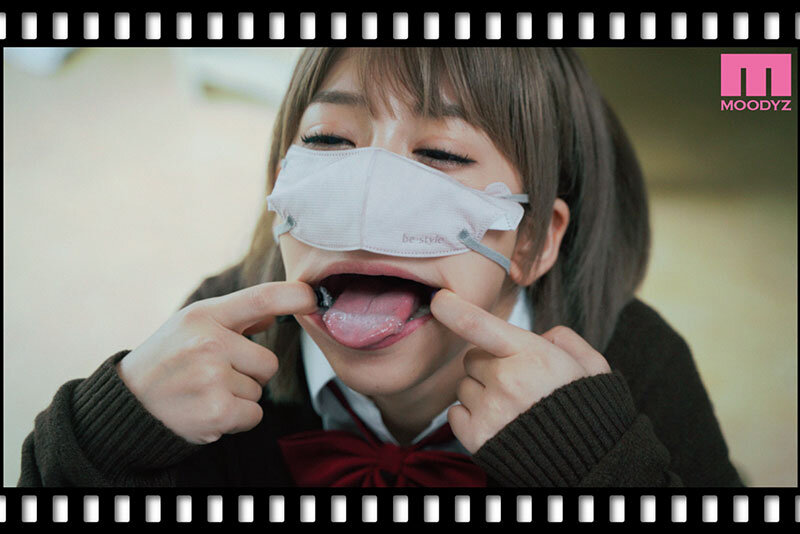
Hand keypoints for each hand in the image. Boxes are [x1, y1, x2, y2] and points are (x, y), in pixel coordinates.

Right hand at [117, 281, 317, 444]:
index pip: (260, 298)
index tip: (311, 296)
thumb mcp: (193, 325)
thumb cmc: (169, 358)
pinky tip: (209, 409)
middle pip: (269, 362)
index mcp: (204, 316)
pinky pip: (254, 414)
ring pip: (259, 390)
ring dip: (239, 396)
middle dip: (251, 373)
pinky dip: (237, 418)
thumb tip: (277, 312)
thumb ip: (236, 318)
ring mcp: (212, 378)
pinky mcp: (217, 412)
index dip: (292, 296)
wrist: (130, 403)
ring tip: (204, 391)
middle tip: (216, 374)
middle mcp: (208, 343)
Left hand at [430, 289, 610, 453]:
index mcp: (532, 355)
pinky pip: (455, 413)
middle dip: (489, 366)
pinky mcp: (477, 438)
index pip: (479, 324)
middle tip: (517, 383)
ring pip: (464, 387)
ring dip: (481, 393)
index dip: (454, 309)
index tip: (439, 300)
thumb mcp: (590, 365)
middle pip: (472, 359)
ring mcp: (490, 410)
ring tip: (512, 408)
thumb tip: (541, 337)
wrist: (589, 462)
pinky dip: (470, 417)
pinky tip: (498, 423)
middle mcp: (506, 380)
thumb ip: (564, 340)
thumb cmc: (588, 410)